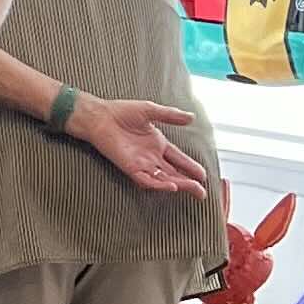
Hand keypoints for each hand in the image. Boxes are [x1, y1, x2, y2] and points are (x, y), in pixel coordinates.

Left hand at [72, 97, 208, 195]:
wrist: (100, 116)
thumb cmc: (121, 112)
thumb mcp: (150, 111)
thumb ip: (171, 115)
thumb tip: (192, 117)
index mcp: (158, 144)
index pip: (179, 159)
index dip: (191, 167)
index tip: (204, 176)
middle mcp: (151, 157)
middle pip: (174, 173)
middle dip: (189, 182)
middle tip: (202, 193)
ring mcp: (141, 163)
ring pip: (164, 179)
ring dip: (179, 184)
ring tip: (194, 189)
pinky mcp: (130, 167)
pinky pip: (146, 179)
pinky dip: (159, 184)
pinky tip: (172, 186)